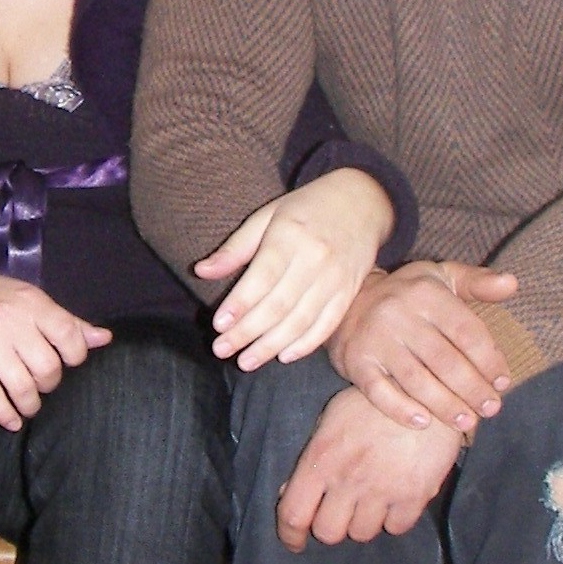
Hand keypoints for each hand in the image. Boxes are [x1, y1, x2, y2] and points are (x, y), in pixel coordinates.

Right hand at [0, 250, 110, 431]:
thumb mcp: (26, 298)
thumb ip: (65, 321)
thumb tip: (105, 339)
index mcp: (31, 302)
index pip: (69, 335)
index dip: (75, 356)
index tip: (67, 363)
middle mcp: (11, 320)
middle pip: (47, 367)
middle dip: (49, 384)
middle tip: (42, 385)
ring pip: (22, 386)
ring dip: (30, 405)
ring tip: (29, 406)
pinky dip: (4, 414)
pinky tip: (10, 420)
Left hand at [192, 169, 396, 371]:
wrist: (362, 201)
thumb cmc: (306, 208)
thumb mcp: (267, 216)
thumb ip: (236, 247)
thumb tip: (200, 271)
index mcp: (290, 237)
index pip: (262, 277)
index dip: (240, 304)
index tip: (218, 325)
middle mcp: (315, 259)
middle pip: (278, 305)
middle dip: (247, 332)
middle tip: (222, 350)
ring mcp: (335, 278)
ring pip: (301, 320)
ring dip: (271, 345)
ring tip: (246, 361)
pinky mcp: (349, 292)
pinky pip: (327, 324)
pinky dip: (306, 344)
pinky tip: (283, 356)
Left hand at [276, 388, 464, 548]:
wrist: (425, 389)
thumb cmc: (373, 402)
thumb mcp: (332, 419)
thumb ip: (312, 458)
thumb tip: (289, 492)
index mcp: (321, 458)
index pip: (293, 514)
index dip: (290, 536)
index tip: (295, 542)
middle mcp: (348, 478)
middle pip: (328, 532)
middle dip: (331, 526)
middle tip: (340, 513)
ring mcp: (382, 489)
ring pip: (362, 534)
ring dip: (362, 522)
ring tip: (370, 501)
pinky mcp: (415, 494)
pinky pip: (397, 528)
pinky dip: (394, 519)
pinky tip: (395, 500)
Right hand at [329, 259, 520, 433]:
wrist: (347, 301)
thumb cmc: (407, 295)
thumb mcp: (441, 278)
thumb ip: (477, 282)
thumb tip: (513, 284)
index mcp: (426, 294)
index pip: (466, 332)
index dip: (489, 360)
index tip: (502, 383)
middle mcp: (399, 315)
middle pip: (444, 361)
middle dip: (472, 389)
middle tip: (490, 409)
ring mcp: (375, 340)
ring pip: (416, 380)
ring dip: (445, 405)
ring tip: (466, 421)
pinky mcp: (356, 362)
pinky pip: (379, 392)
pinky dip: (401, 410)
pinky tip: (424, 423)